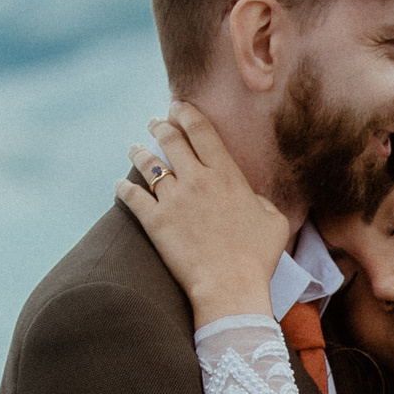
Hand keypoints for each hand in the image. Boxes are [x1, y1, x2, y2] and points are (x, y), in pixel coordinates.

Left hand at [117, 103, 288, 323]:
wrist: (230, 286)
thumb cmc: (257, 257)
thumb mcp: (274, 221)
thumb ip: (260, 200)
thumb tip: (248, 197)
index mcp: (226, 174)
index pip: (202, 131)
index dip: (188, 114)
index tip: (179, 107)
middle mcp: (197, 179)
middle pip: (172, 140)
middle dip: (161, 125)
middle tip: (156, 121)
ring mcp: (173, 199)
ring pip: (149, 164)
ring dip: (140, 151)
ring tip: (135, 147)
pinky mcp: (155, 222)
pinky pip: (131, 197)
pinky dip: (123, 188)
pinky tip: (119, 185)